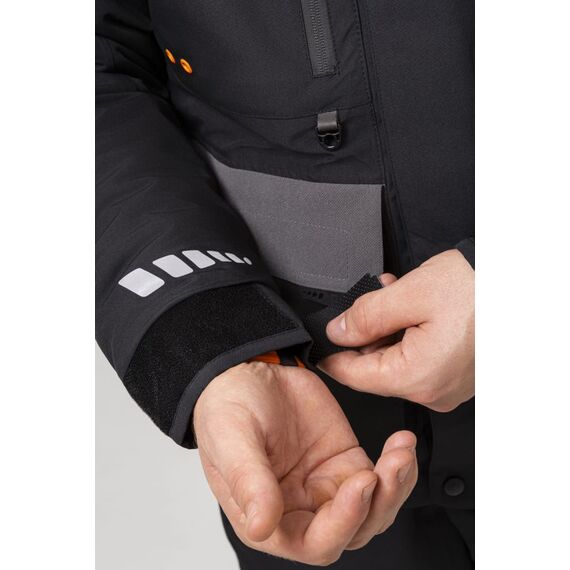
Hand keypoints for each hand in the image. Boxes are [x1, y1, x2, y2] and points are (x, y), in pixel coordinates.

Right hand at [194, 362, 416, 564]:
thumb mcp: (232, 437)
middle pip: (352, 530)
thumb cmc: (229, 404)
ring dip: (394, 487)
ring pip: (373, 509)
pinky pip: (380, 478)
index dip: (342, 522)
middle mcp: (299, 509)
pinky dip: (397, 466)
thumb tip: (261, 525)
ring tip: (401, 452)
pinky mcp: (345, 461)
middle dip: (378, 505)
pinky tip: (402, 444)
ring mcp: (326, 485)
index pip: (314, 542)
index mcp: (267, 516)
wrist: (249, 368)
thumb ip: (248, 480)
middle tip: (389, 467)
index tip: (359, 483)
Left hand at [319, 249, 473, 412]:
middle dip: (365, 331)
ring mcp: (447, 385)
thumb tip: (337, 331)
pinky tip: (412, 305)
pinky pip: (419, 357)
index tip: (318, 343)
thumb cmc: (479, 290)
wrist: (524, 288)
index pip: (354, 375)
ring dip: (388, 327)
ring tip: (394, 293)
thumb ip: (365, 315)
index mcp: (417, 377)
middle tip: (368, 299)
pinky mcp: (456, 374)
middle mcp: (432, 390)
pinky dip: (408, 333)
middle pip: (375, 366)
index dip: (332, 356)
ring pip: (396, 359)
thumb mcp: (410, 293)